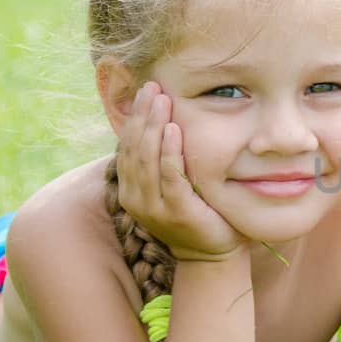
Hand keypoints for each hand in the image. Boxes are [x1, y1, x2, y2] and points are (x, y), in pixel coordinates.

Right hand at [115, 81, 245, 261]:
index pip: (127, 146)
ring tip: (162, 100)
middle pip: (134, 148)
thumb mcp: (173, 187)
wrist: (213, 254)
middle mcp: (136, 198)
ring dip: (154, 125)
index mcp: (131, 190)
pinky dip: (171, 151)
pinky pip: (170, 175)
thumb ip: (163, 162)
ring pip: (148, 158)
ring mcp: (154, 207)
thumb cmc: (196, 215)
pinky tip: (175, 129)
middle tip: (153, 87)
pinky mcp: (176, 212)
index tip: (146, 91)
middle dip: (143, 115)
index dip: (135, 117)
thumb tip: (163, 125)